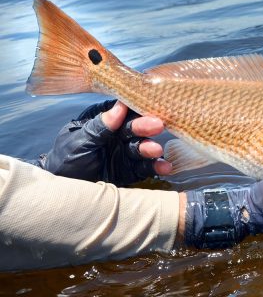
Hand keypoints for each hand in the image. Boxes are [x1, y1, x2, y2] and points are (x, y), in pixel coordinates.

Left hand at [39, 100, 171, 185]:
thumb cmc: (66, 159)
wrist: (62, 192)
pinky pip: (144, 167)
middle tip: (158, 126)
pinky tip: (164, 167)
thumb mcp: (79, 141)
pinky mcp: (130, 171)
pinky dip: (155, 167)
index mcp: (103, 122)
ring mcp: (124, 153)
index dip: (136, 107)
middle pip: (135, 129)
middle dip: (146, 128)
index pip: (122, 111)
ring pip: (141, 148)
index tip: (149, 104)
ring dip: (150, 149)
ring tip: (157, 151)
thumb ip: (100, 126)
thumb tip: (121, 106)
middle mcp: (117, 135)